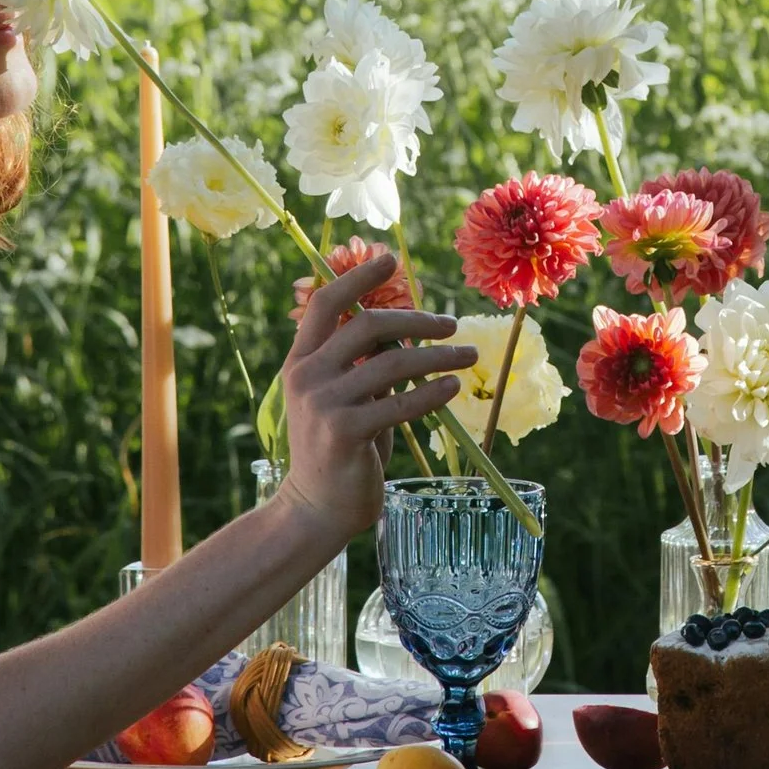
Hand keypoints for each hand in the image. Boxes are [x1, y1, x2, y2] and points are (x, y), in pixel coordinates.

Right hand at [275, 252, 471, 538]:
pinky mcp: (344, 432)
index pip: (326, 303)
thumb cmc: (339, 451)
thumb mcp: (345, 398)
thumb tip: (408, 330)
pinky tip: (453, 388)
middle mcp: (306, 376)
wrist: (316, 508)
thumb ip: (364, 365)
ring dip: (438, 356)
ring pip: (393, 363)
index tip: (392, 260)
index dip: (359, 277)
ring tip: (467, 355)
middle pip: (369, 325)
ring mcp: (323, 404)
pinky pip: (400, 403)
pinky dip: (432, 392)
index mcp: (301, 361)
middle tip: (451, 323)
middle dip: (417, 320)